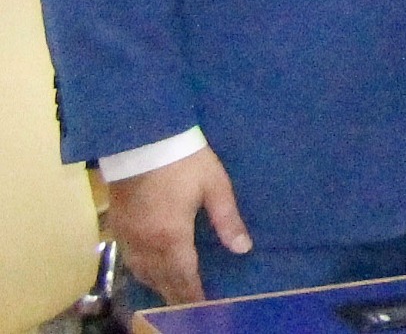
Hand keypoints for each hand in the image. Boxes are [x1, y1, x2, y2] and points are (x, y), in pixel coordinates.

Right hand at [106, 147, 248, 307]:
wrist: (141, 139)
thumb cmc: (184, 160)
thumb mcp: (214, 186)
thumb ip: (228, 219)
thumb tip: (243, 248)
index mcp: (172, 236)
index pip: (184, 276)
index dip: (193, 295)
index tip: (203, 309)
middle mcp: (146, 243)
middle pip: (161, 279)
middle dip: (176, 296)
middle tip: (189, 310)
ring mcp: (128, 236)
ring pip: (142, 272)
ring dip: (158, 286)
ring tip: (172, 295)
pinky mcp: (117, 226)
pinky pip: (129, 259)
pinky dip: (141, 271)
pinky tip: (148, 271)